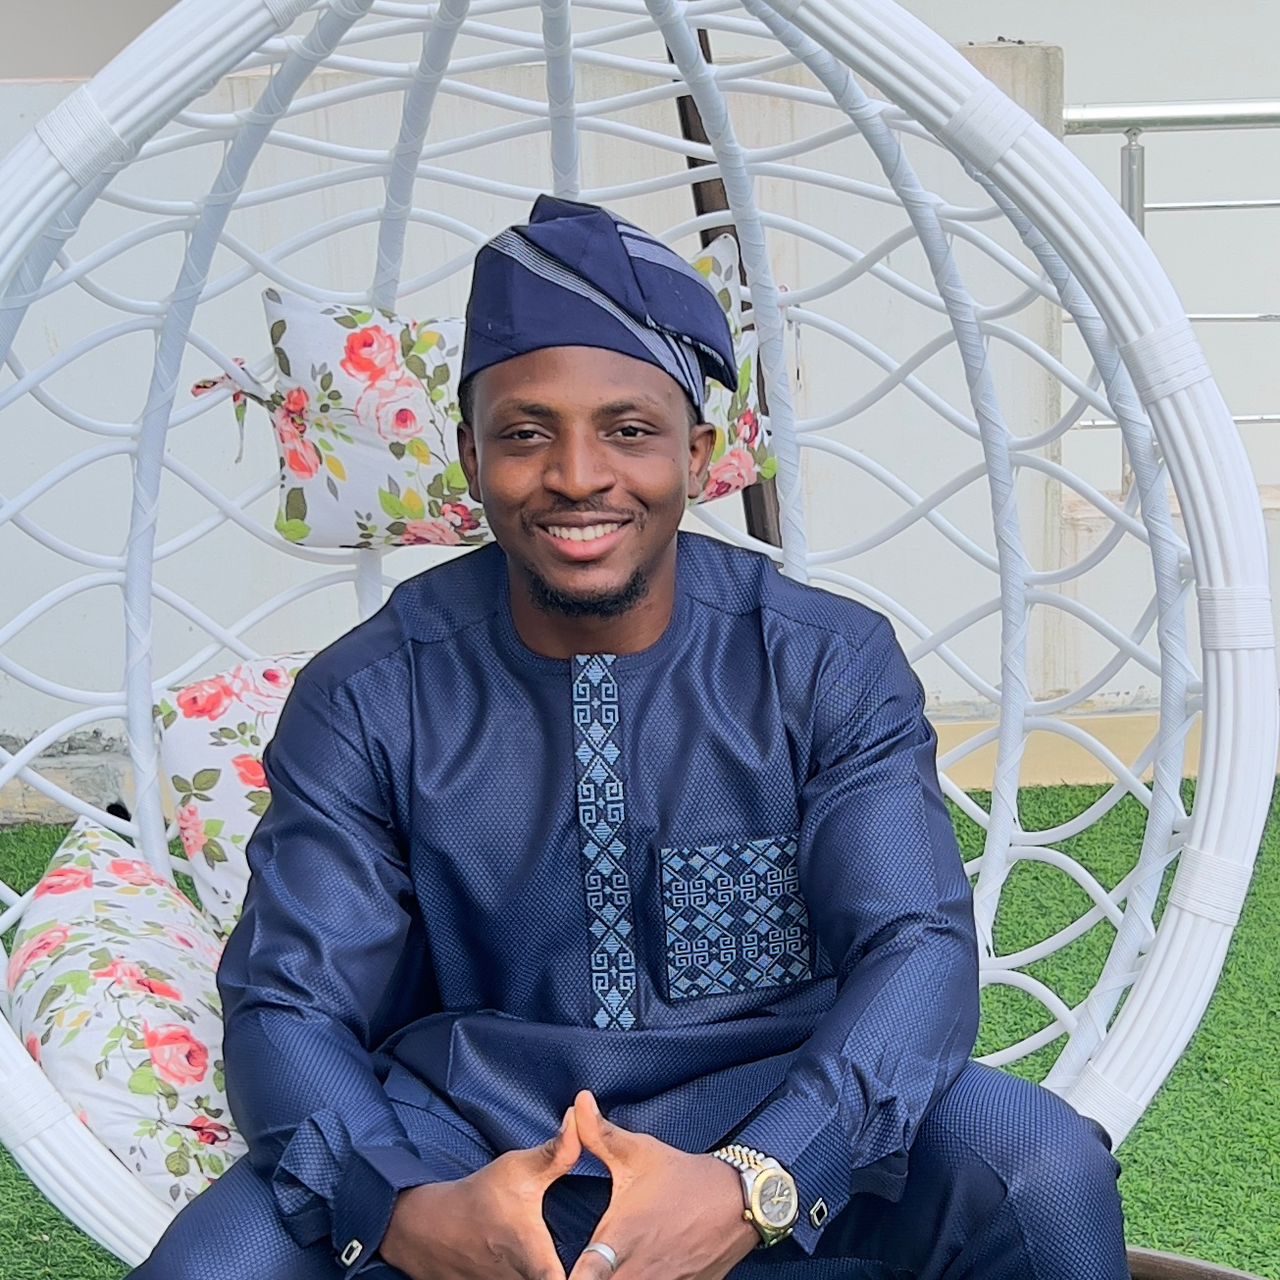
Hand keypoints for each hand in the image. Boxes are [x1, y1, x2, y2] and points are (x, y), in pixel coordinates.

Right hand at [380, 1107, 581, 1279]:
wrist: (430, 1229)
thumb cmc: (479, 1198)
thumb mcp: (518, 1169)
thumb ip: (556, 1152)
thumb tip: (582, 1117)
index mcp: (532, 1258)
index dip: (585, 1276)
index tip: (605, 1270)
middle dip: (579, 1272)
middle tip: (599, 1260)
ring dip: (557, 1274)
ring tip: (581, 1261)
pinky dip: (536, 1277)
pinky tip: (553, 1267)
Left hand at [567, 1091, 757, 1279]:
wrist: (738, 1201)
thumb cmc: (682, 1177)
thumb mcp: (639, 1152)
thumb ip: (599, 1134)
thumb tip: (578, 1101)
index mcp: (622, 1237)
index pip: (586, 1277)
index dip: (570, 1278)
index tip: (556, 1271)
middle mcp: (640, 1270)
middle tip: (582, 1266)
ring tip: (605, 1267)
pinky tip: (635, 1270)